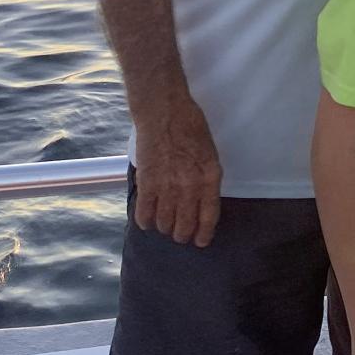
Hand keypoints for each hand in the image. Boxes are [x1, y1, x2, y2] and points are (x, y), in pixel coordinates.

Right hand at [132, 96, 221, 246]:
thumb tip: (201, 202)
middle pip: (185, 226)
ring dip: (165, 227)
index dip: (204, 233)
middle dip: (183, 234)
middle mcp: (190, 186)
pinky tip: (148, 219)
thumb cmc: (191, 128)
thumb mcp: (210, 153)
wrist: (164, 113)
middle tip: (180, 234)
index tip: (200, 241)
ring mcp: (167, 187)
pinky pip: (144, 215)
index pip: (209, 216)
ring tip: (165, 224)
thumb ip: (207, 178)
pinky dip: (146, 221)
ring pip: (164, 224)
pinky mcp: (147, 184)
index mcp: (210, 177)